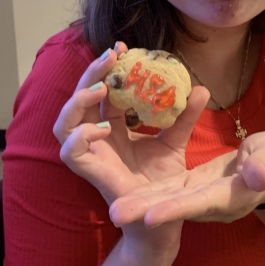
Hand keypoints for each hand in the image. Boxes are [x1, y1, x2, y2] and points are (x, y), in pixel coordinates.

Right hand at [53, 42, 210, 205]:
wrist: (164, 218)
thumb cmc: (163, 180)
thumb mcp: (176, 141)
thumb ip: (185, 117)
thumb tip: (200, 88)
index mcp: (113, 125)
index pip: (102, 89)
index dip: (107, 67)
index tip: (121, 46)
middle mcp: (96, 137)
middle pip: (79, 98)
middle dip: (90, 73)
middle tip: (110, 56)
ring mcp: (90, 155)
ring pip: (63, 123)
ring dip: (78, 102)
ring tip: (102, 90)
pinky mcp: (89, 173)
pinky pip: (69, 153)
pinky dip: (80, 137)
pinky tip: (102, 130)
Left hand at [109, 131, 264, 227]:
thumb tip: (256, 177)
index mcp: (230, 196)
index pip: (201, 202)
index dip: (177, 210)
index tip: (152, 218)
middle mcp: (209, 203)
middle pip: (175, 207)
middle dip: (146, 211)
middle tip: (116, 215)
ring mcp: (196, 197)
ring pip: (165, 199)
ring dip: (139, 204)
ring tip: (113, 211)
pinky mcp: (187, 187)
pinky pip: (164, 188)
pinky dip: (146, 191)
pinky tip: (124, 191)